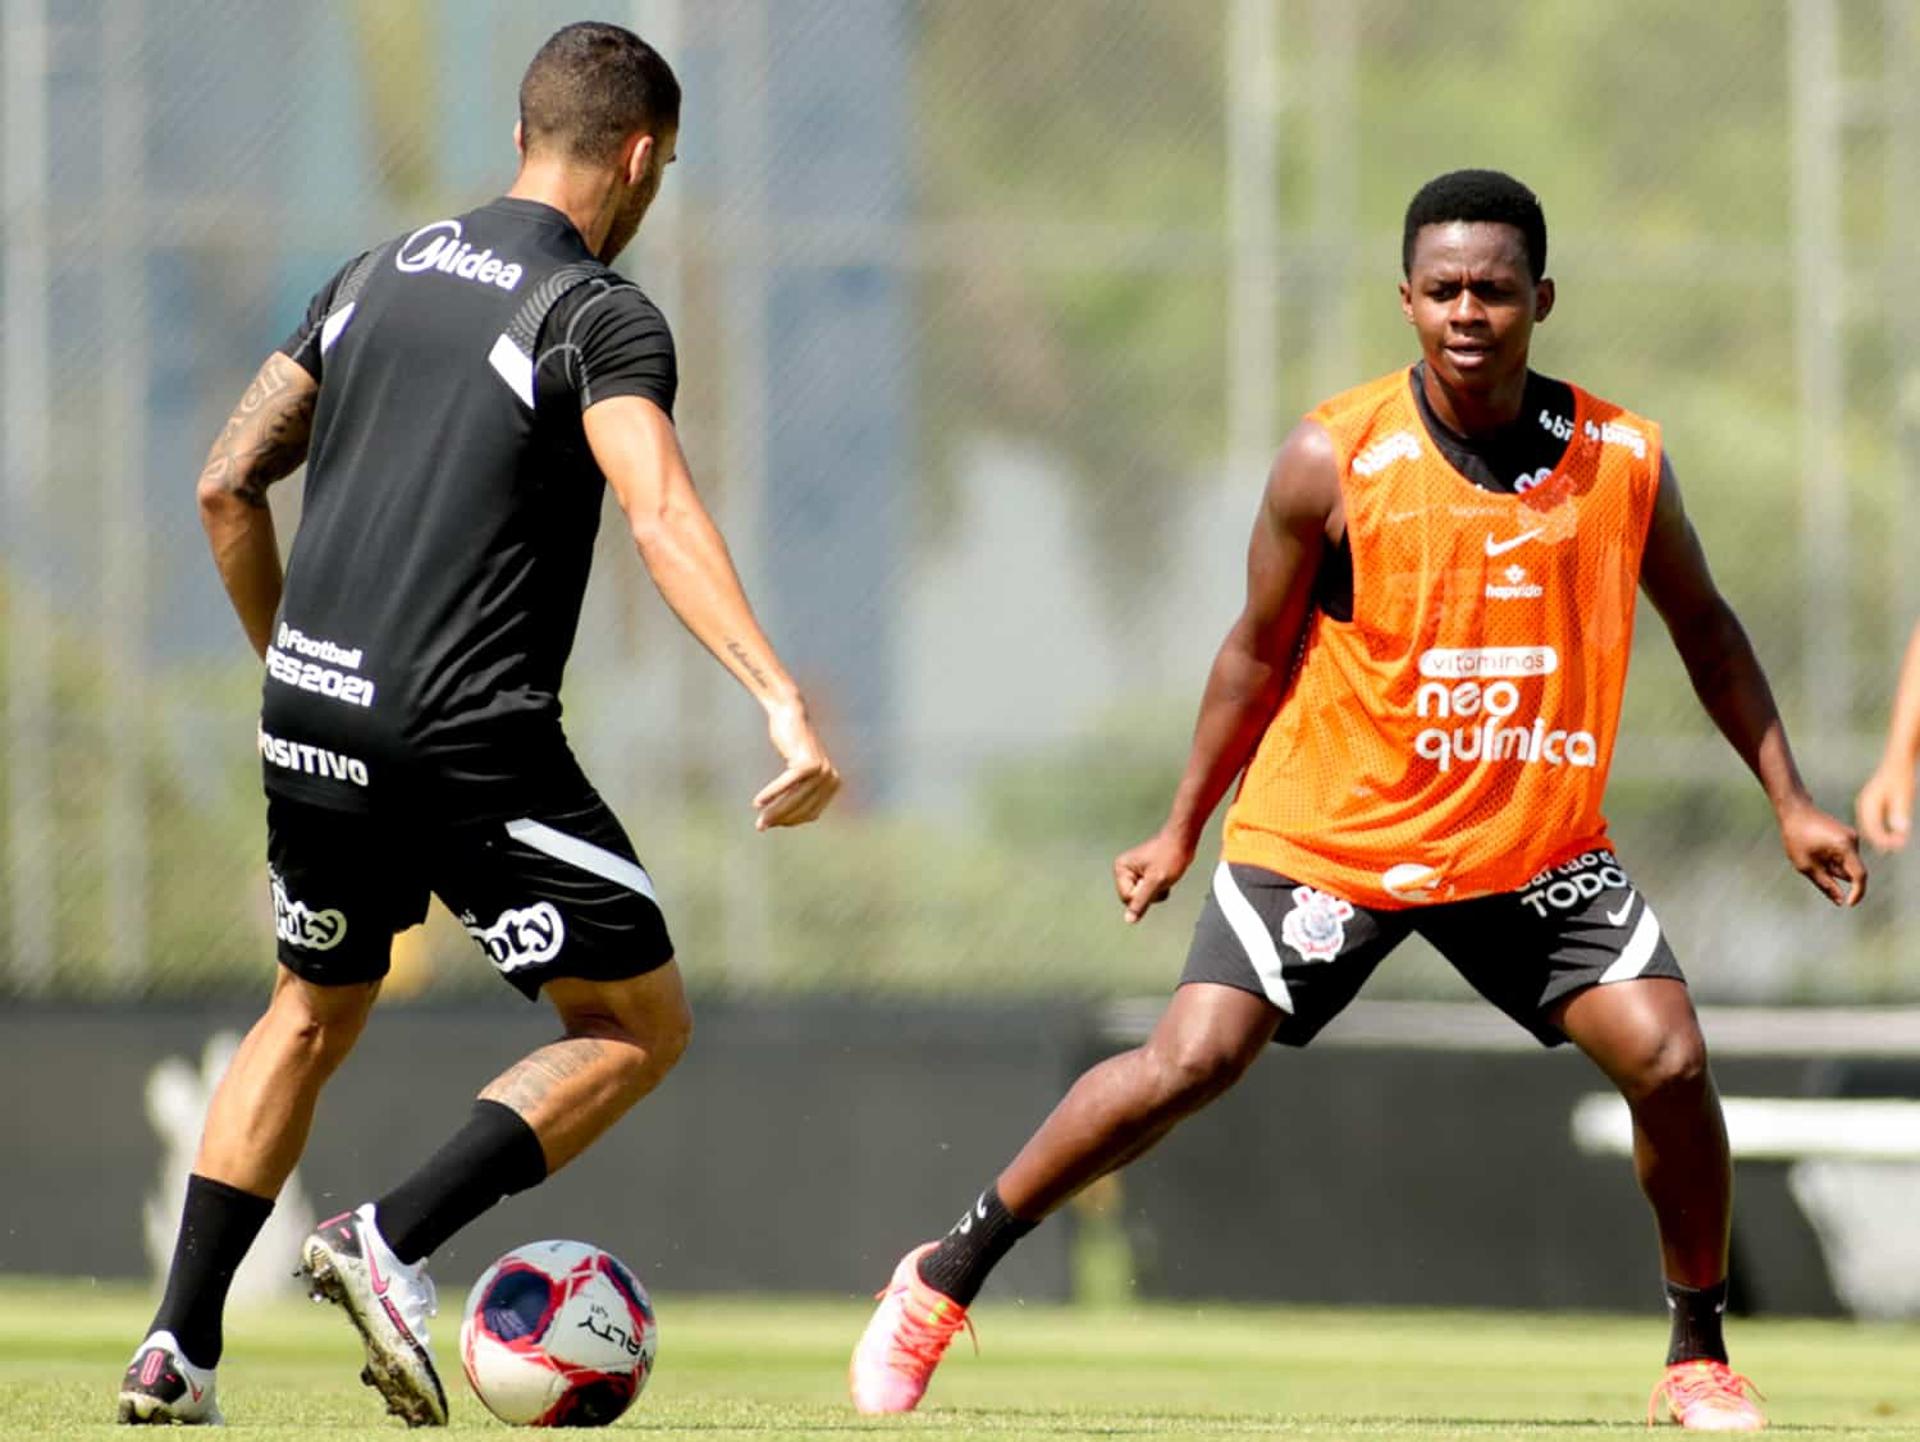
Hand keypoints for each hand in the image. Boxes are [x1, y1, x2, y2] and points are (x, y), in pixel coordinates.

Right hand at [752, 701, 839, 829]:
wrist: (790, 714)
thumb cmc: (791, 744)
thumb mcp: (799, 771)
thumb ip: (799, 792)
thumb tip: (784, 822)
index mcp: (832, 784)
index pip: (810, 813)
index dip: (791, 821)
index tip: (773, 824)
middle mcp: (830, 778)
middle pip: (802, 809)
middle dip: (780, 820)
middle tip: (761, 827)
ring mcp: (820, 771)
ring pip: (793, 800)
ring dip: (774, 812)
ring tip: (759, 820)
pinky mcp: (807, 764)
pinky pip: (786, 786)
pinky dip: (771, 794)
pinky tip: (758, 803)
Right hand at [1113, 830, 1196, 923]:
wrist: (1182, 841)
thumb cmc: (1169, 855)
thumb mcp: (1155, 881)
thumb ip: (1141, 902)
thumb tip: (1129, 919)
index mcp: (1121, 869)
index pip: (1127, 898)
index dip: (1143, 895)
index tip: (1152, 881)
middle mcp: (1124, 870)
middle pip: (1133, 898)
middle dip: (1150, 894)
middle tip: (1159, 879)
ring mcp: (1134, 873)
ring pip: (1143, 897)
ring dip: (1156, 892)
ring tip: (1163, 876)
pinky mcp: (1144, 874)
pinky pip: (1149, 892)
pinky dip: (1159, 888)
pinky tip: (1164, 877)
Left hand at [1779, 799, 1866, 906]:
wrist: (1794, 810)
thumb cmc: (1796, 836)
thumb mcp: (1806, 865)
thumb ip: (1825, 885)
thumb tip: (1840, 901)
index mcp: (1845, 846)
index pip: (1859, 875)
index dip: (1857, 892)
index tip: (1849, 904)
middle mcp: (1853, 840)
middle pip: (1850, 870)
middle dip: (1834, 874)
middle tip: (1812, 863)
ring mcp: (1852, 837)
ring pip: (1846, 864)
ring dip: (1831, 866)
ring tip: (1812, 853)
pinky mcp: (1847, 836)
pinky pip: (1843, 856)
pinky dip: (1831, 859)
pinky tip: (1816, 848)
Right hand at [1855, 761, 1913, 852]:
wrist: (1899, 760)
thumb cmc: (1901, 776)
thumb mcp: (1903, 795)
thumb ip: (1900, 814)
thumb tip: (1899, 832)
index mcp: (1867, 804)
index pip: (1872, 829)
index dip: (1884, 840)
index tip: (1897, 846)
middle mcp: (1863, 805)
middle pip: (1868, 829)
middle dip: (1881, 841)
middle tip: (1896, 848)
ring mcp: (1865, 805)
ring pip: (1869, 827)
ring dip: (1880, 836)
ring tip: (1893, 844)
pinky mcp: (1871, 804)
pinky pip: (1873, 822)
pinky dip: (1880, 829)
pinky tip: (1890, 833)